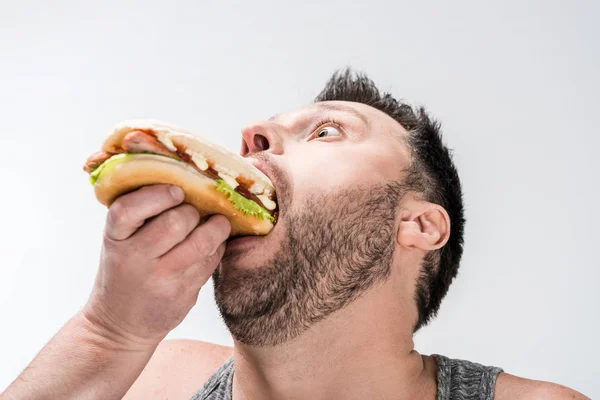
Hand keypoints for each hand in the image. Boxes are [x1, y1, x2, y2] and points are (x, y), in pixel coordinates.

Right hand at [83, 184, 230, 345]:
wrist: (118, 326)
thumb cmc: (123, 272)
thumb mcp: (118, 243)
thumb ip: (138, 215)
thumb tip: (182, 178)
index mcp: (114, 239)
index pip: (128, 209)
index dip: (157, 195)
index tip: (176, 192)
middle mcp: (134, 259)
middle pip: (176, 222)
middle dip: (193, 212)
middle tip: (195, 211)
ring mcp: (160, 280)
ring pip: (201, 243)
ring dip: (216, 227)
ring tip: (218, 223)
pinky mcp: (182, 295)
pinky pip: (210, 262)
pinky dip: (217, 249)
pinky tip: (213, 246)